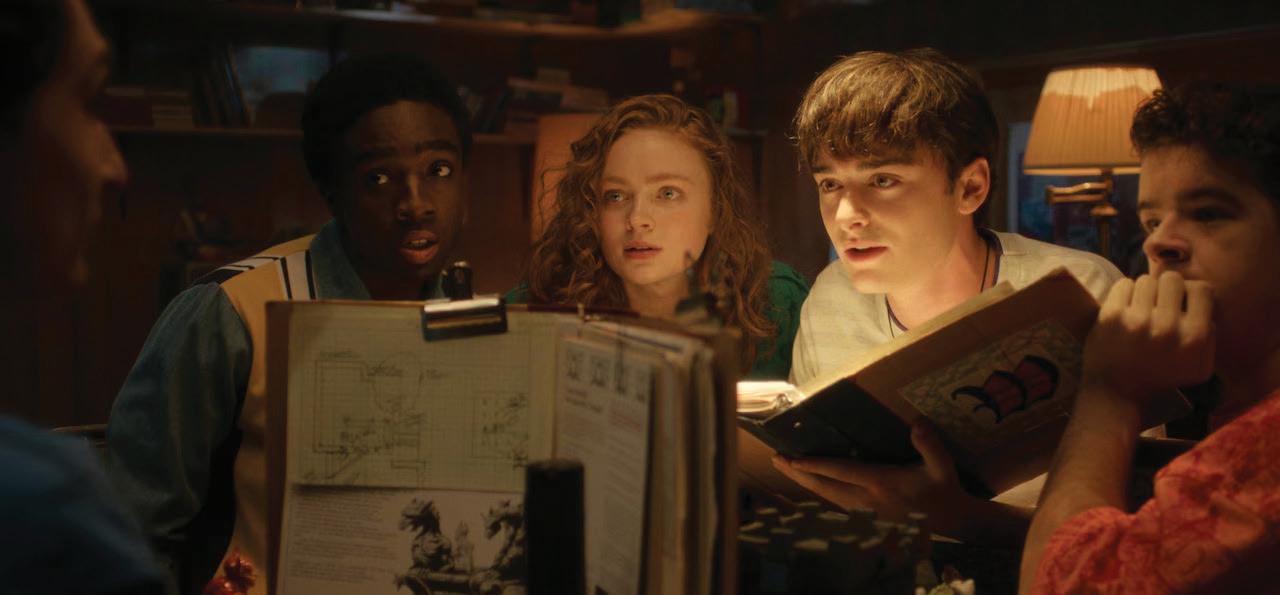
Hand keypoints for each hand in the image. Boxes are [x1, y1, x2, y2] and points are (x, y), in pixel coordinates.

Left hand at [771, 420, 977, 535]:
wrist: (952, 521)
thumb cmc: (944, 490)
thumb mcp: (942, 466)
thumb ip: (930, 445)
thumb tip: (917, 423)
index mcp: (880, 483)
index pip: (841, 473)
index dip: (816, 465)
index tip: (795, 459)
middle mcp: (867, 499)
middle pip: (824, 487)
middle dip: (798, 473)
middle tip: (777, 459)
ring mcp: (865, 510)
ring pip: (827, 497)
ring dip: (805, 482)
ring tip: (786, 467)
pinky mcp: (867, 516)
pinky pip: (835, 503)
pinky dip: (818, 491)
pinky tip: (810, 483)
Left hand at [1083, 272, 1214, 404]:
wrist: (1117, 394)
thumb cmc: (1160, 379)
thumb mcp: (1199, 367)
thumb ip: (1209, 335)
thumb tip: (1205, 303)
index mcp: (1194, 337)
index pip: (1201, 288)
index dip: (1191, 292)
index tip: (1181, 302)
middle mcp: (1167, 326)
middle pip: (1172, 279)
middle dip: (1166, 289)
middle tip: (1159, 304)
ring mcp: (1137, 320)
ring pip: (1146, 280)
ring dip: (1145, 292)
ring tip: (1142, 308)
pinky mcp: (1111, 316)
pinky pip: (1124, 284)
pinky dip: (1125, 293)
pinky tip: (1126, 308)